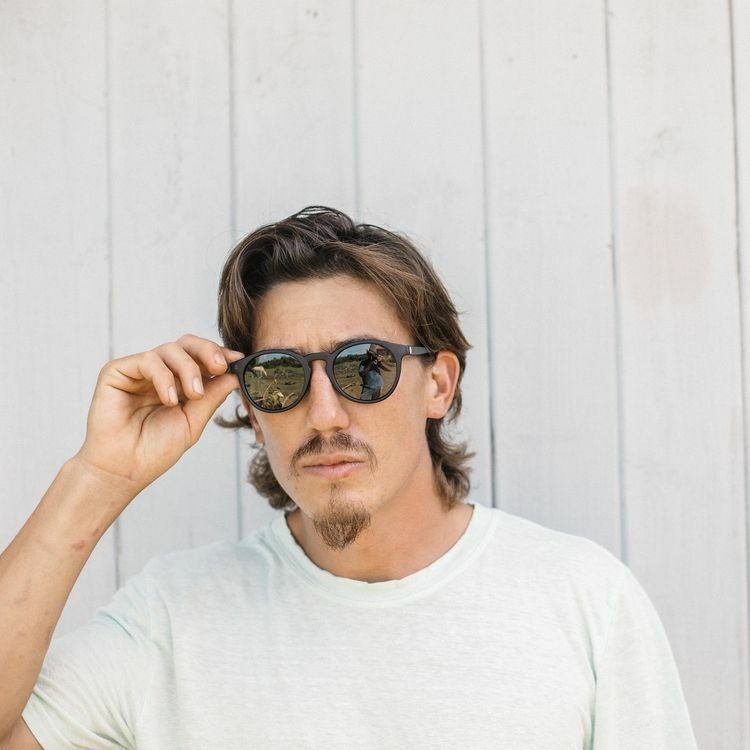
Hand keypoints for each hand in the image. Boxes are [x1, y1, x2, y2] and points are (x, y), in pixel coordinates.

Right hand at [73, 333, 244, 497]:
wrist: (124, 469)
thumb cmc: (155, 449)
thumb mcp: (193, 421)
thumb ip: (212, 396)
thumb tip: (235, 375)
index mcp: (179, 383)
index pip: (201, 358)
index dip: (219, 354)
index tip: (238, 359)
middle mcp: (160, 372)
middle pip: (187, 344)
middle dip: (208, 350)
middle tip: (220, 366)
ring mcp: (138, 371)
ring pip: (170, 349)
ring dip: (188, 369)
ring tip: (194, 395)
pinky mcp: (117, 371)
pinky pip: (147, 360)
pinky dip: (164, 377)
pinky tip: (169, 400)